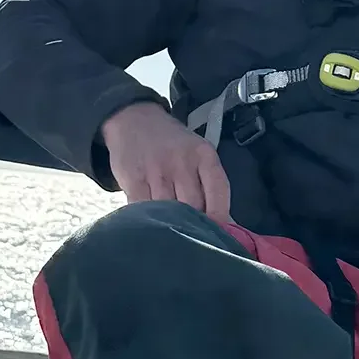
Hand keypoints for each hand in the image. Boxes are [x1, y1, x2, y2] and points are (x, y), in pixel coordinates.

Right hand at [101, 102, 232, 222]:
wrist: (133, 120)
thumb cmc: (171, 144)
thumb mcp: (197, 153)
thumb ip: (210, 185)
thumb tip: (225, 224)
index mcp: (203, 155)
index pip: (219, 191)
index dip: (220, 217)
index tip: (218, 234)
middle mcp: (182, 162)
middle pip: (194, 206)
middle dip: (195, 225)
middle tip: (193, 238)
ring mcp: (156, 171)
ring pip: (169, 212)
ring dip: (171, 226)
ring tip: (172, 234)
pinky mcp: (134, 180)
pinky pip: (144, 210)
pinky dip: (149, 222)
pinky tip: (152, 225)